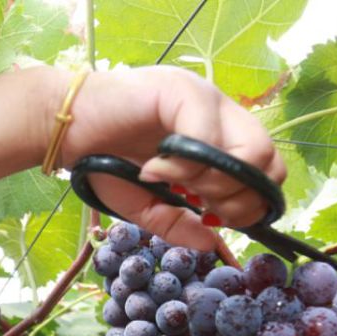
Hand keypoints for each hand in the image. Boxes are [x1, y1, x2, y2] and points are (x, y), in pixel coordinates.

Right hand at [58, 66, 285, 248]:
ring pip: (252, 150)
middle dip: (240, 200)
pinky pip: (207, 139)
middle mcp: (222, 115)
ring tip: (177, 187)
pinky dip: (182, 167)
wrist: (65, 133)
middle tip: (201, 208)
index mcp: (221, 137)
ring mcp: (206, 98)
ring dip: (217, 183)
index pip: (267, 173)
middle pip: (271, 163)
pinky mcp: (182, 91)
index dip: (248, 205)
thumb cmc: (104, 162)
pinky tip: (153, 170)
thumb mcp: (146, 206)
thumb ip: (179, 225)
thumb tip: (211, 243)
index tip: (209, 216)